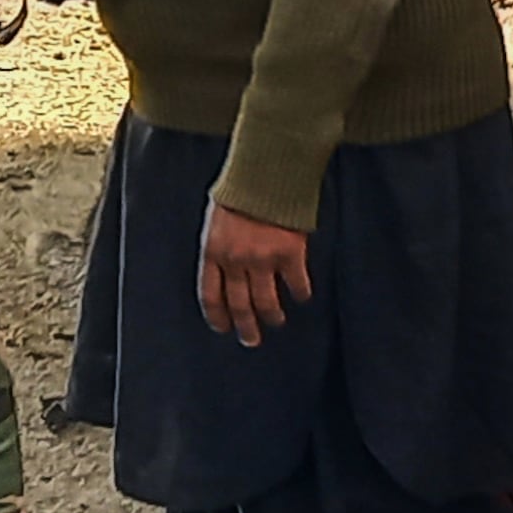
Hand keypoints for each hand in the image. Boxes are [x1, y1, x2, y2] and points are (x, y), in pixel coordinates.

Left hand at [197, 203, 312, 345]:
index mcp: (213, 252)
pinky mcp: (290, 254)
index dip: (217, 316)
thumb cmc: (240, 190)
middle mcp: (235, 261)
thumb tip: (224, 271)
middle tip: (251, 340)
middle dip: (246, 327)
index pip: (210, 295)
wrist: (266, 171)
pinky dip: (300, 293)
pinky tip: (302, 296)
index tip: (223, 328)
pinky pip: (296, 284)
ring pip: (267, 302)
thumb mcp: (217, 219)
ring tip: (276, 320)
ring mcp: (263, 259)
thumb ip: (220, 246)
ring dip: (272, 316)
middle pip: (239, 305)